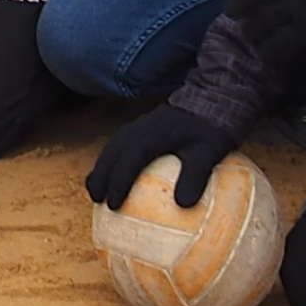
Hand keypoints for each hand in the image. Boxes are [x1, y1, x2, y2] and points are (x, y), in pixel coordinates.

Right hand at [85, 104, 239, 211]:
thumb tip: (183, 205)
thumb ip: (195, 177)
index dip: (118, 184)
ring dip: (101, 168)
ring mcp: (137, 126)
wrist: (208, 100)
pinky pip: (117, 144)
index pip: (128, 161)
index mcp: (151, 136)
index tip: (113, 205)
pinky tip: (114, 173)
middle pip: (110, 154)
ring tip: (97, 190)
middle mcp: (138, 130)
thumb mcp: (207, 153)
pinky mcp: (140, 127)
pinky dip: (110, 160)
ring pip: (110, 148)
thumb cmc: (208, 128)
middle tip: (96, 200)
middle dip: (100, 177)